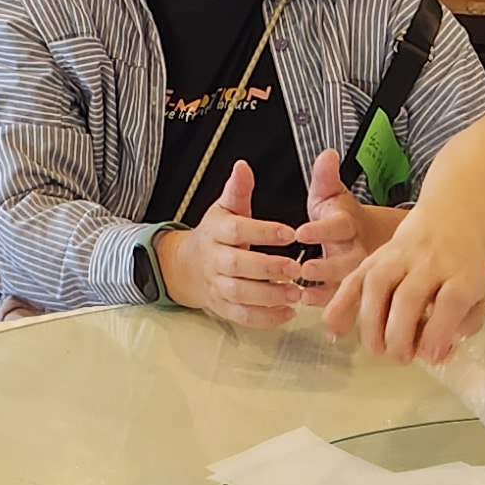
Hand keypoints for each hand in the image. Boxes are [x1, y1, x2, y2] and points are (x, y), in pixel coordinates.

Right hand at [153, 160, 307, 328]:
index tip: (290, 233)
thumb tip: (243, 166)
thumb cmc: (216, 234)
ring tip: (296, 292)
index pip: (237, 230)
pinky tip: (288, 313)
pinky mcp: (222, 307)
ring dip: (269, 295)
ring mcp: (216, 285)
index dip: (263, 231)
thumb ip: (237, 190)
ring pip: (240, 293)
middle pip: (237, 265)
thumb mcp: (224, 208)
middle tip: (296, 268)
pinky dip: (265, 318)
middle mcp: (214, 259)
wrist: (187, 267)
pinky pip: (242, 315)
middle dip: (268, 268)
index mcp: (216, 231)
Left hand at [286, 149, 405, 306]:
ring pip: (347, 283)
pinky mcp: (354, 289)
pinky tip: (307, 303)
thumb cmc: (339, 215)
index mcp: (349, 223)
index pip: (338, 225)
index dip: (320, 230)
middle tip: (303, 269)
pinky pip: (345, 300)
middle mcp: (357, 249)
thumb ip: (325, 177)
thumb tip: (327, 153)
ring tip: (302, 293)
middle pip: (347, 259)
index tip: (300, 232)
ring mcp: (358, 271)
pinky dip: (327, 303)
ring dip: (325, 289)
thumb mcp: (330, 194)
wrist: (366, 237)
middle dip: (325, 266)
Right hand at [325, 203, 484, 363]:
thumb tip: (435, 353)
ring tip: (375, 349)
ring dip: (370, 322)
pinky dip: (340, 304)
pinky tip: (334, 329)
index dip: (438, 331)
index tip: (429, 357)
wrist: (447, 223)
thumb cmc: (462, 269)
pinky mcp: (375, 256)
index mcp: (462, 273)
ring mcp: (399, 256)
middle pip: (409, 295)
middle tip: (401, 358)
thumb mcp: (478, 297)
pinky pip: (354, 278)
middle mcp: (430, 261)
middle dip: (399, 333)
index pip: (451, 300)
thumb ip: (462, 326)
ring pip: (377, 285)